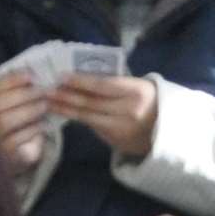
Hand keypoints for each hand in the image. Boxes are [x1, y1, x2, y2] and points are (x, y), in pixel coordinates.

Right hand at [0, 71, 58, 173]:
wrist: (10, 158)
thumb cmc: (13, 127)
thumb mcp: (12, 108)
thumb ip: (17, 92)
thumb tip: (34, 75)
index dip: (12, 80)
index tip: (32, 76)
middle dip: (22, 95)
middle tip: (43, 92)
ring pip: (4, 121)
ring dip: (28, 111)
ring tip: (44, 106)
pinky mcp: (0, 154)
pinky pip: (14, 140)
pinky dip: (30, 130)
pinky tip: (42, 125)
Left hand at [46, 71, 163, 159]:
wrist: (166, 131)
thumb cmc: (148, 101)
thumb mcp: (138, 87)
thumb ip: (116, 83)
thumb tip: (83, 75)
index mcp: (136, 91)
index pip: (103, 85)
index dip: (81, 81)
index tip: (62, 76)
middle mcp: (129, 110)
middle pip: (91, 102)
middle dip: (67, 95)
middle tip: (47, 89)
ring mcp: (121, 127)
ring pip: (88, 116)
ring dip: (66, 108)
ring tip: (50, 101)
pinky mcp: (115, 140)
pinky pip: (92, 126)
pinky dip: (76, 118)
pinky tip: (63, 112)